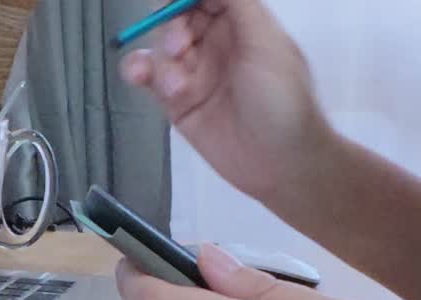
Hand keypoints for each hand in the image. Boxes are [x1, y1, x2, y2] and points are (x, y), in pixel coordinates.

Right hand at [119, 0, 334, 202]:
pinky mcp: (176, 101)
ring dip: (162, 60)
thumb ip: (238, 3)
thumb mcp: (266, 43)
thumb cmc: (283, 101)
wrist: (280, 164)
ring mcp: (195, 72)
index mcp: (243, 23)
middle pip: (177, 16)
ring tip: (177, 87)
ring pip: (160, 47)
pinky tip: (139, 75)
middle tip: (181, 46)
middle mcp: (216, 43)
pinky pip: (149, 77)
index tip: (174, 4)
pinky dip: (137, 70)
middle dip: (171, 26)